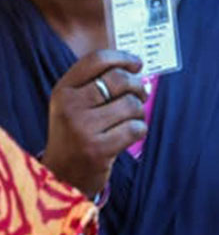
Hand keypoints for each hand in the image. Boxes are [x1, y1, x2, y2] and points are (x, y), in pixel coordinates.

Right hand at [41, 51, 146, 196]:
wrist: (61, 176)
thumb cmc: (77, 134)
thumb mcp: (75, 105)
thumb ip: (98, 83)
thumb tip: (136, 67)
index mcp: (63, 90)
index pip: (96, 60)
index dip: (123, 58)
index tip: (137, 64)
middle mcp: (69, 106)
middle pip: (119, 79)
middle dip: (138, 86)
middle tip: (140, 95)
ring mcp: (82, 128)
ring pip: (131, 104)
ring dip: (139, 112)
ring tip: (130, 120)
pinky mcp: (98, 149)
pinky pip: (136, 128)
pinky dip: (139, 130)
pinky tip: (127, 136)